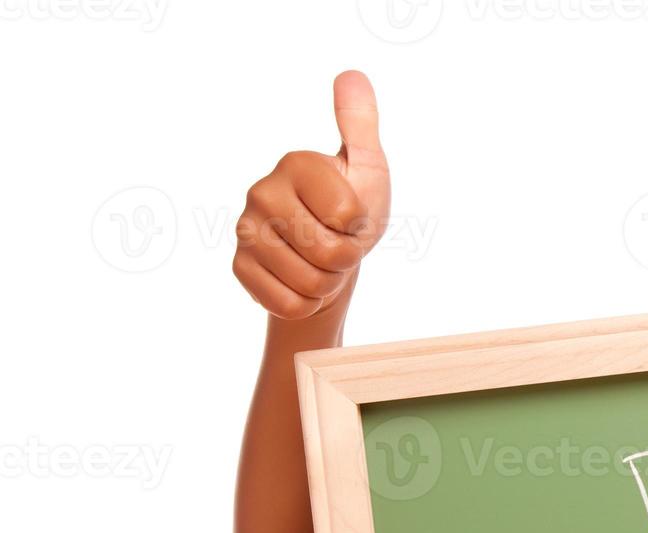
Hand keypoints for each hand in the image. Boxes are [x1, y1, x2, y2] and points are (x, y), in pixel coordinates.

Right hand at [233, 70, 390, 319]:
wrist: (328, 257)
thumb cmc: (353, 209)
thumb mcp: (367, 168)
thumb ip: (359, 124)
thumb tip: (352, 74)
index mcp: (296, 164)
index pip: (348, 215)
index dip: (361, 226)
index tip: (352, 217)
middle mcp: (262, 192)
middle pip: (330, 252)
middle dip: (347, 258)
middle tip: (337, 243)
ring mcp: (246, 231)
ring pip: (310, 283)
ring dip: (328, 282)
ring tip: (320, 260)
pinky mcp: (240, 267)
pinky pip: (288, 304)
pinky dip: (306, 302)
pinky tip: (300, 280)